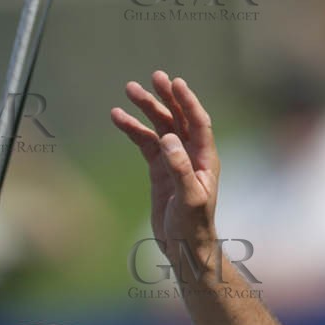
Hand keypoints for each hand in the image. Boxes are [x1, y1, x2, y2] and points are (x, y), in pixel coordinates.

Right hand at [111, 71, 220, 262]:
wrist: (184, 247)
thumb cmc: (194, 226)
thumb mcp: (190, 198)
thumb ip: (180, 168)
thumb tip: (168, 138)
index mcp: (205, 158)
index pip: (198, 121)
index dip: (188, 101)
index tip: (175, 83)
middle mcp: (191, 154)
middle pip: (178, 117)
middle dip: (166, 97)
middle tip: (153, 77)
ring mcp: (174, 160)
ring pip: (160, 127)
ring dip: (146, 109)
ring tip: (128, 91)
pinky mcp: (159, 170)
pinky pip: (145, 143)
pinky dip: (133, 130)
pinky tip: (118, 118)